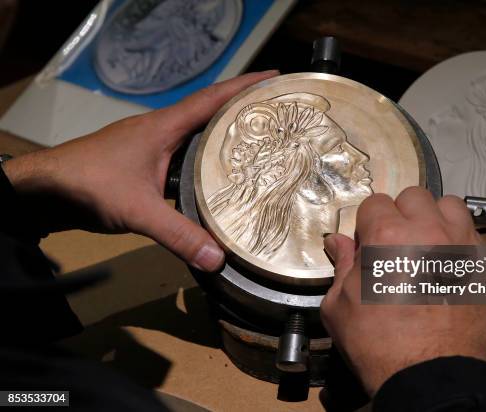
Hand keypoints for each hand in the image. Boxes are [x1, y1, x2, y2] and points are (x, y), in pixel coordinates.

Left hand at [3, 70, 278, 270]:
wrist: (44, 190)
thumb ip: (177, 234)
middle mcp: (161, 131)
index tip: (275, 79)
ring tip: (257, 144)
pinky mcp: (144, 165)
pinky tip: (217, 178)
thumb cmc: (89, 185)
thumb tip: (218, 259)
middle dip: (242, 110)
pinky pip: (183, 156)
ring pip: (196, 136)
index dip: (245, 86)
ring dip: (224, 136)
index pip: (212, 99)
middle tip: (276, 115)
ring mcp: (151, 147)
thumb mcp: (138, 210)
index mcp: (164, 127)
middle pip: (209, 114)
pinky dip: (205, 160)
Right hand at [320, 187, 485, 395]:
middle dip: (401, 214)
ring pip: (449, 205)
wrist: (429, 375)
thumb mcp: (340, 306)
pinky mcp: (484, 264)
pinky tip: (447, 264)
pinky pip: (471, 233)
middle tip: (395, 243)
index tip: (368, 245)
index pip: (375, 203)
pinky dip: (457, 239)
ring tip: (427, 244)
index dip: (367, 224)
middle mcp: (427, 230)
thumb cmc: (378, 343)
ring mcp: (461, 245)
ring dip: (435, 217)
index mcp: (387, 235)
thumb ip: (341, 265)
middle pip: (414, 196)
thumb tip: (338, 241)